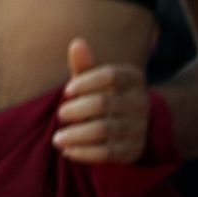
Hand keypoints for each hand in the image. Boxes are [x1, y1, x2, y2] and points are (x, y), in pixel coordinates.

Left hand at [54, 38, 150, 163]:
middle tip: (60, 114)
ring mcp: (139, 127)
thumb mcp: (92, 80)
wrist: (127, 125)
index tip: (66, 91)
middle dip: (76, 110)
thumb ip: (84, 65)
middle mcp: (140, 102)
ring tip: (57, 138)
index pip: (111, 75)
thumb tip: (77, 43)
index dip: (85, 82)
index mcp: (133, 79)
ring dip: (76, 135)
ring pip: (104, 130)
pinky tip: (68, 151)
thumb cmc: (101, 95)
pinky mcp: (133, 150)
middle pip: (104, 103)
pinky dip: (85, 153)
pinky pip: (108, 153)